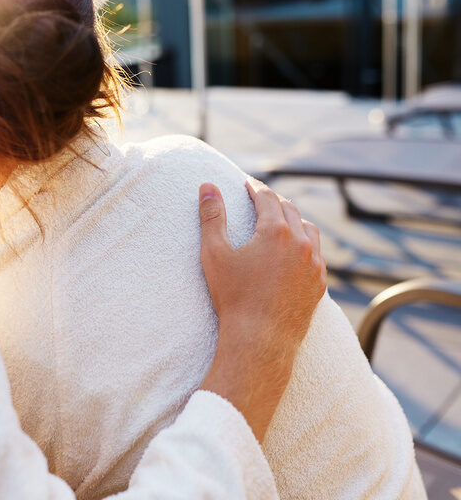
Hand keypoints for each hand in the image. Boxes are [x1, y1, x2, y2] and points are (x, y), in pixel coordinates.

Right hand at [197, 177, 326, 441]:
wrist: (260, 341)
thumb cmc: (233, 297)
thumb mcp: (215, 253)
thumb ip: (211, 216)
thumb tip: (207, 185)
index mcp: (277, 231)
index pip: (267, 198)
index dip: (255, 188)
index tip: (246, 184)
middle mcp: (301, 243)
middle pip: (290, 210)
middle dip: (274, 201)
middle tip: (260, 198)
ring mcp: (314, 265)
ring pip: (309, 231)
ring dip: (294, 220)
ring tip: (280, 220)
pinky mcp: (319, 284)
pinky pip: (316, 255)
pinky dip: (305, 244)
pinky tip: (295, 251)